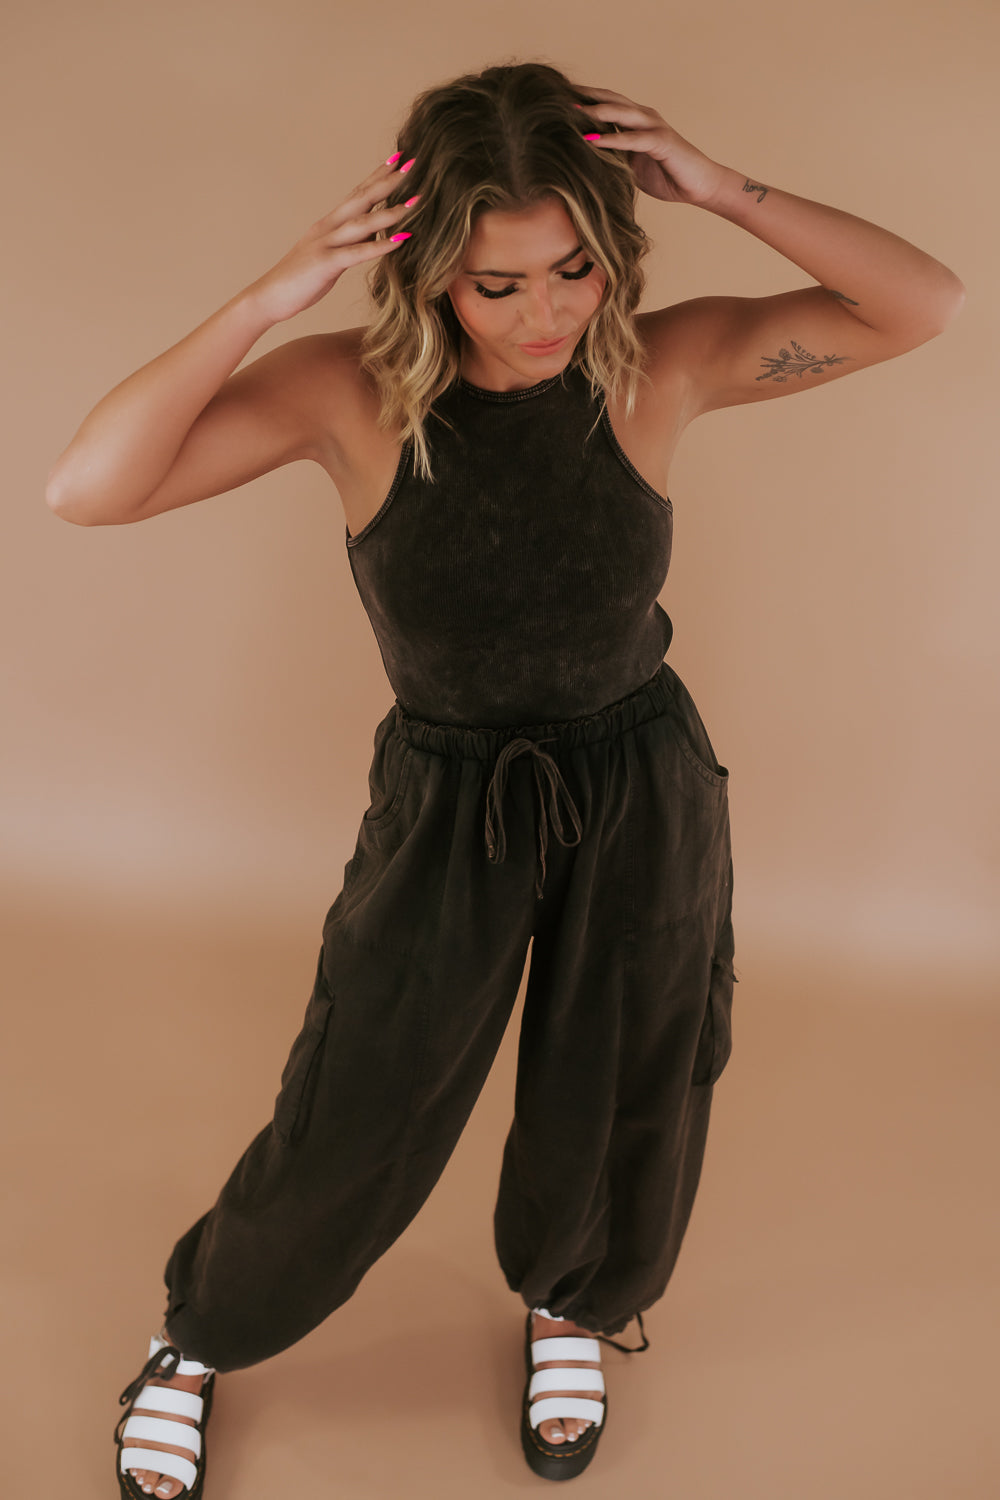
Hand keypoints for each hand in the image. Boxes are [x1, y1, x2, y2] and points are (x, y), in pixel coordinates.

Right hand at [244, 156, 418, 323]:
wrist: (268, 296)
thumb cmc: (299, 280)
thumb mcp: (329, 257)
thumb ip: (350, 243)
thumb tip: (373, 235)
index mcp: (328, 224)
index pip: (357, 194)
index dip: (377, 176)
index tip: (399, 160)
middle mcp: (328, 227)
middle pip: (362, 198)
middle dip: (388, 181)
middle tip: (412, 164)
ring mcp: (325, 243)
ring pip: (362, 223)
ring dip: (391, 211)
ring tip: (416, 202)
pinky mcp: (325, 263)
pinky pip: (357, 252)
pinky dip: (380, 246)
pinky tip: (400, 240)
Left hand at [571, 84, 726, 206]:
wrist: (699, 185)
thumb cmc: (666, 176)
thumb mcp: (631, 165)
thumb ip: (613, 156)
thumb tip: (585, 159)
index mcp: (637, 120)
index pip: (607, 104)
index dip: (584, 100)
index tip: (557, 100)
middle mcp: (645, 117)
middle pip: (610, 100)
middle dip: (584, 97)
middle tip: (555, 95)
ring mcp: (654, 126)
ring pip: (620, 113)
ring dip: (595, 112)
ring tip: (570, 113)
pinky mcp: (661, 142)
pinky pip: (632, 138)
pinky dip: (612, 139)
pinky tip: (592, 140)